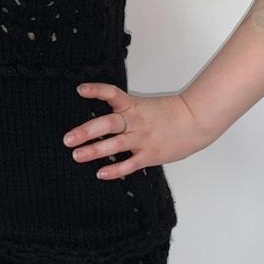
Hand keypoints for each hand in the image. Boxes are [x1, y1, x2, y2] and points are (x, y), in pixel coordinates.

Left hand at [63, 81, 211, 179]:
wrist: (195, 122)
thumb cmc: (169, 114)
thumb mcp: (144, 107)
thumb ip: (124, 112)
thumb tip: (99, 122)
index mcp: (134, 106)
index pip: (113, 94)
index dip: (96, 90)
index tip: (80, 89)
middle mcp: (136, 122)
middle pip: (108, 124)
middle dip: (86, 131)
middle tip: (68, 139)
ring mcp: (143, 139)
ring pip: (115, 145)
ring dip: (94, 151)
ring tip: (76, 155)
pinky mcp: (150, 155)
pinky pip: (130, 164)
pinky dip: (115, 170)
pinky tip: (101, 173)